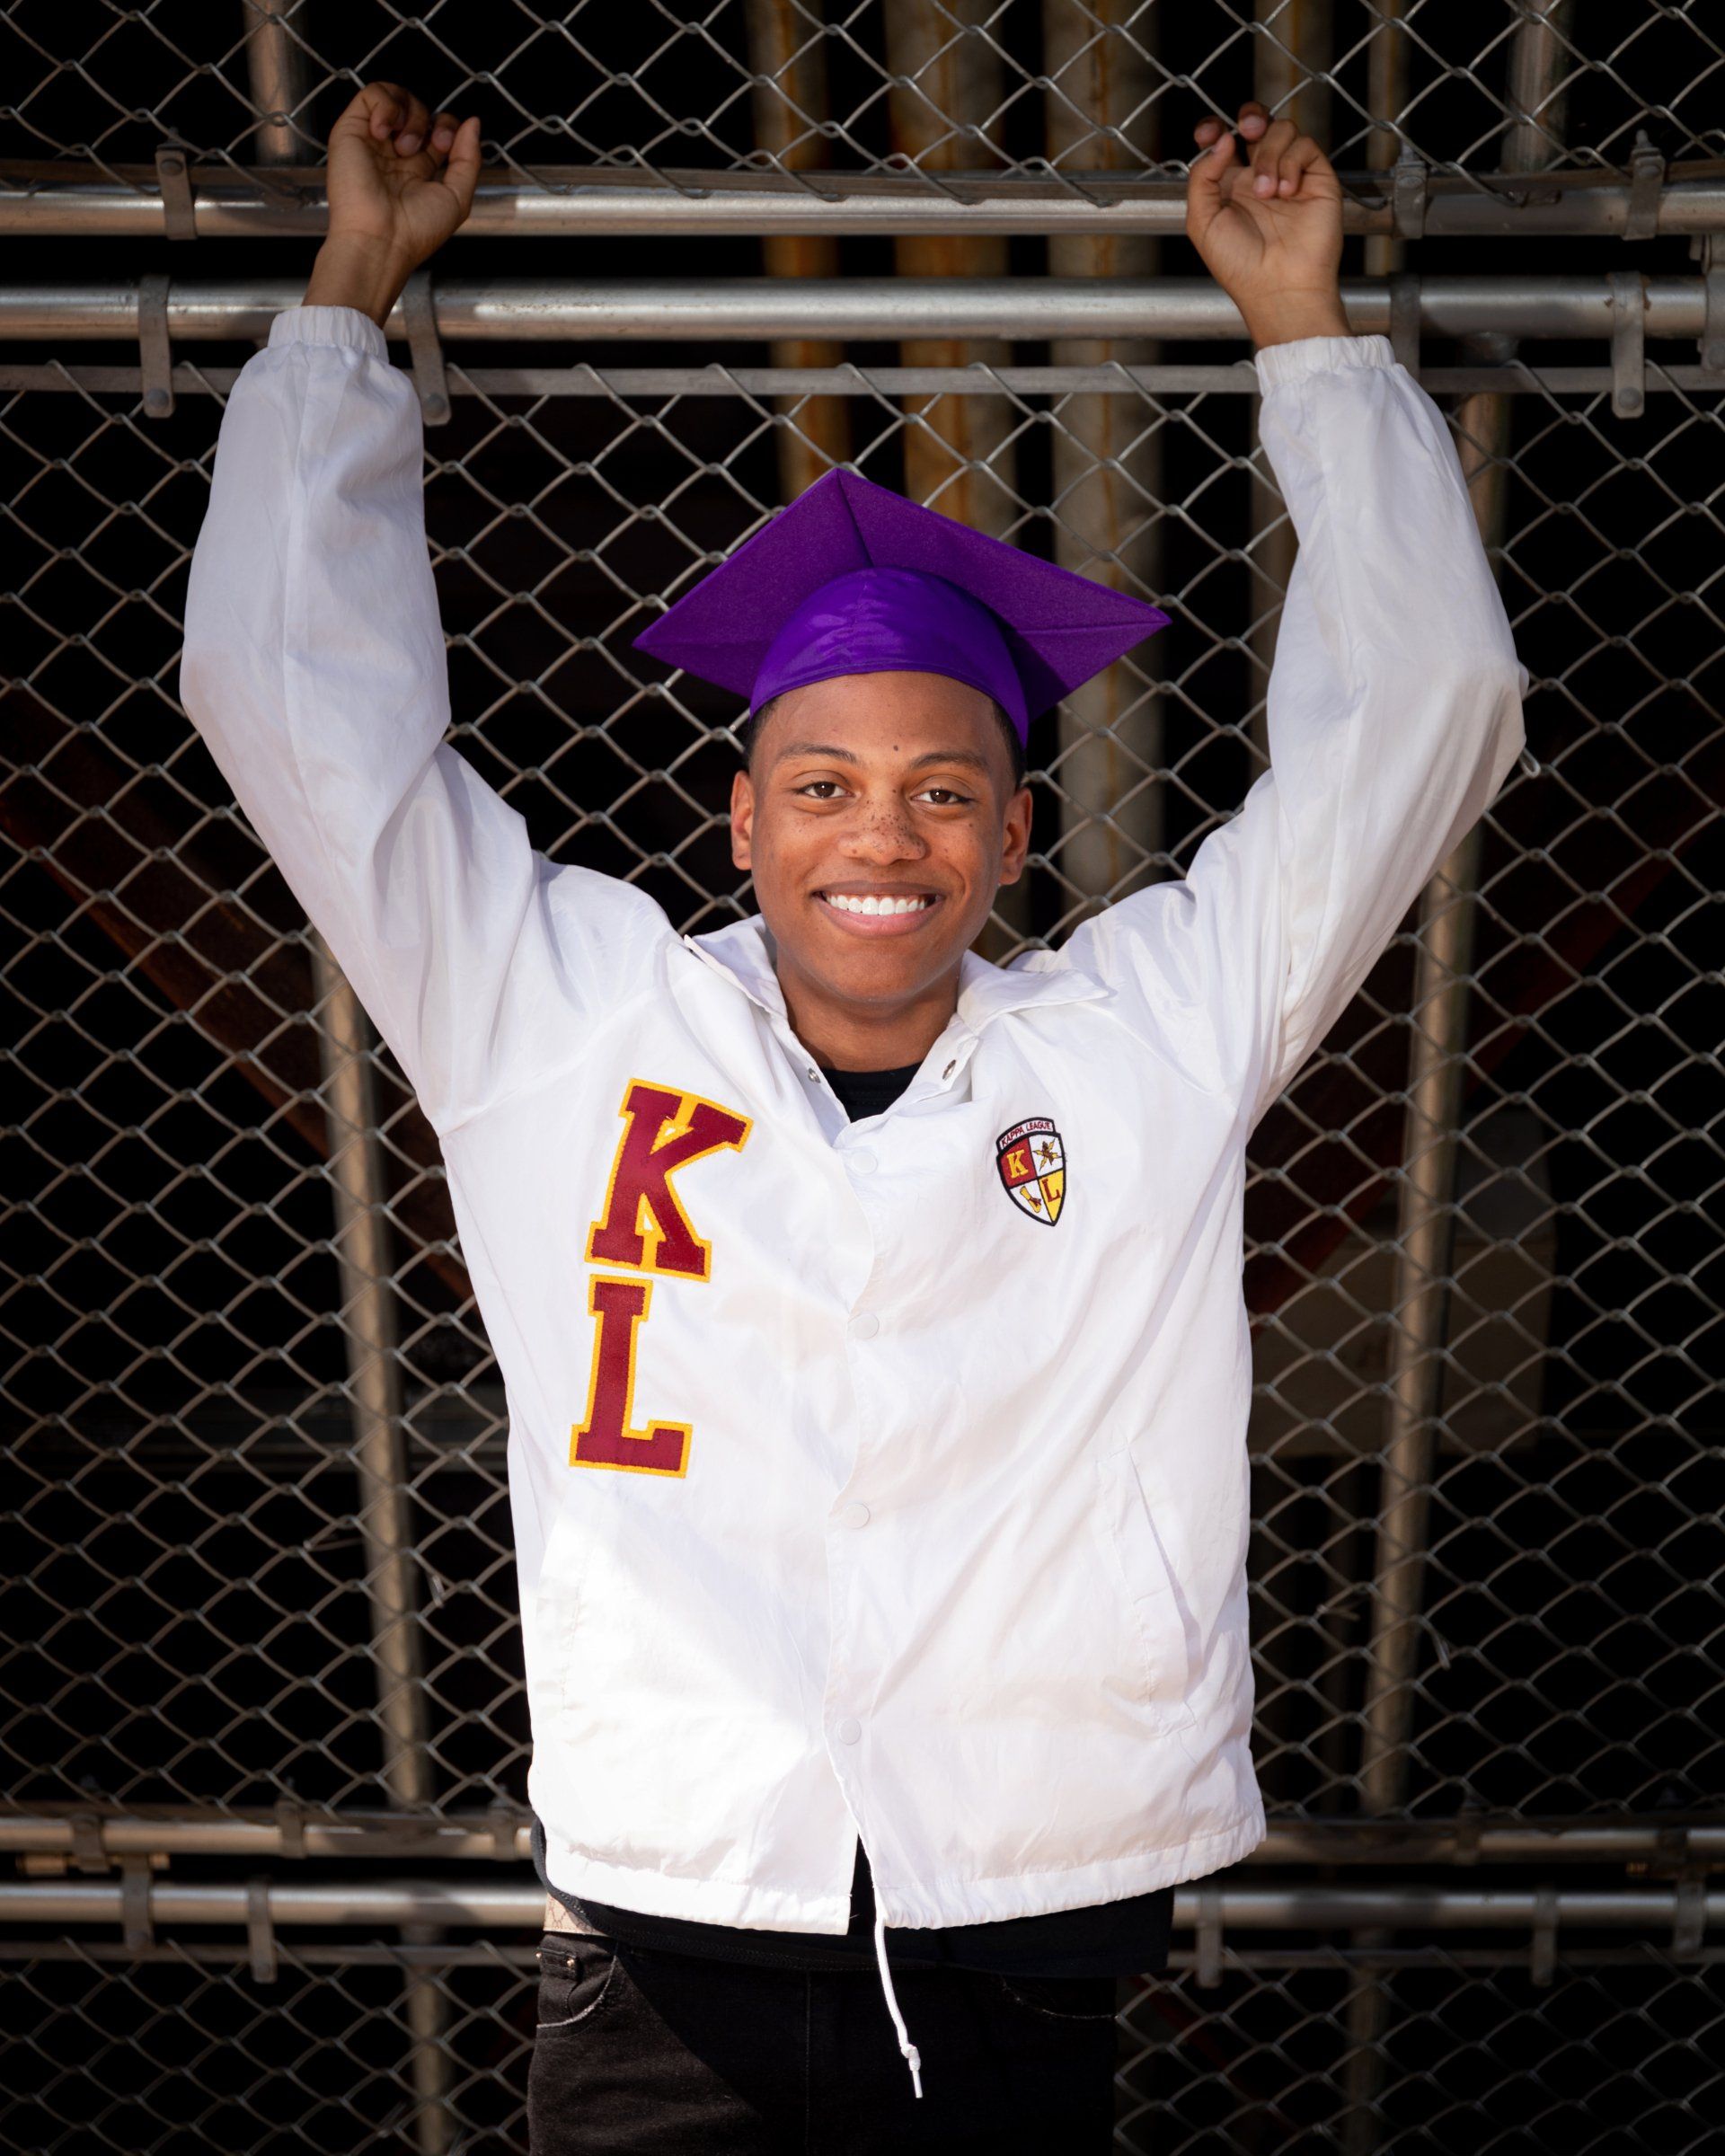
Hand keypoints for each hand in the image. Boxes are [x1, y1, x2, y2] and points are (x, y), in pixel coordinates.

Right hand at [304, 82, 481, 326]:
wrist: (381, 239)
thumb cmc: (416, 231)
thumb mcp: (458, 198)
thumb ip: (469, 159)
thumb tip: (473, 123)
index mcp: (418, 170)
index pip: (437, 130)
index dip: (448, 129)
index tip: (447, 148)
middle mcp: (395, 154)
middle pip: (419, 111)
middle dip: (432, 121)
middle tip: (433, 145)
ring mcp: (373, 142)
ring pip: (397, 98)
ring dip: (410, 115)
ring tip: (405, 146)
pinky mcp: (351, 130)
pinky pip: (371, 93)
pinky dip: (385, 104)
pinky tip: (384, 131)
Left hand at [1186, 101, 1349, 349]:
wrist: (1277, 286)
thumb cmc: (1238, 265)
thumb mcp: (1202, 221)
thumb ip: (1202, 177)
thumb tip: (1221, 139)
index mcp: (1230, 185)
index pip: (1224, 140)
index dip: (1215, 128)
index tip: (1207, 134)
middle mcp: (1259, 176)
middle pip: (1257, 123)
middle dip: (1250, 117)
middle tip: (1247, 132)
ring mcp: (1288, 175)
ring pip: (1281, 129)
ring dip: (1270, 155)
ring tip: (1268, 193)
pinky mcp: (1316, 178)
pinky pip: (1304, 146)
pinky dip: (1291, 163)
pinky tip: (1286, 193)